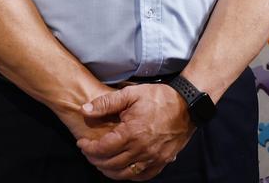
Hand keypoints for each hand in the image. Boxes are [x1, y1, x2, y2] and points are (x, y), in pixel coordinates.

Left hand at [77, 84, 193, 179]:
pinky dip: (128, 176)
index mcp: (131, 133)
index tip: (81, 143)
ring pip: (124, 174)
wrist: (187, 105)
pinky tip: (122, 169)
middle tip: (88, 152)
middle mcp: (141, 149)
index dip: (88, 148)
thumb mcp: (130, 93)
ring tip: (101, 161)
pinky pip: (141, 177)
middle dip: (94, 159)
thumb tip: (84, 110)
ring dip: (108, 170)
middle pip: (110, 164)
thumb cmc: (159, 98)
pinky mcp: (162, 162)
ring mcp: (152, 158)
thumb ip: (106, 103)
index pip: (102, 148)